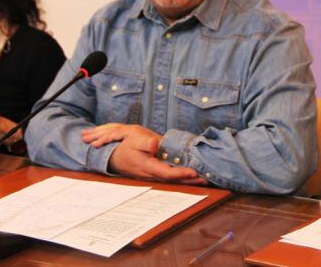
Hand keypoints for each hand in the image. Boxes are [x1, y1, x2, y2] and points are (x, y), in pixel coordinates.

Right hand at [83, 124, 205, 184]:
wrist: (114, 155)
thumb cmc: (126, 145)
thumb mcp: (134, 139)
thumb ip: (146, 143)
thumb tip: (156, 145)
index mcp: (147, 167)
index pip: (167, 173)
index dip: (181, 174)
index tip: (194, 172)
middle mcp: (151, 175)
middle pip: (173, 180)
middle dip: (190, 180)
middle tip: (206, 178)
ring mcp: (153, 176)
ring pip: (173, 180)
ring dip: (188, 180)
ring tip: (203, 178)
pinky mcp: (155, 173)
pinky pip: (170, 177)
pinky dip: (182, 177)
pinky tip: (192, 175)